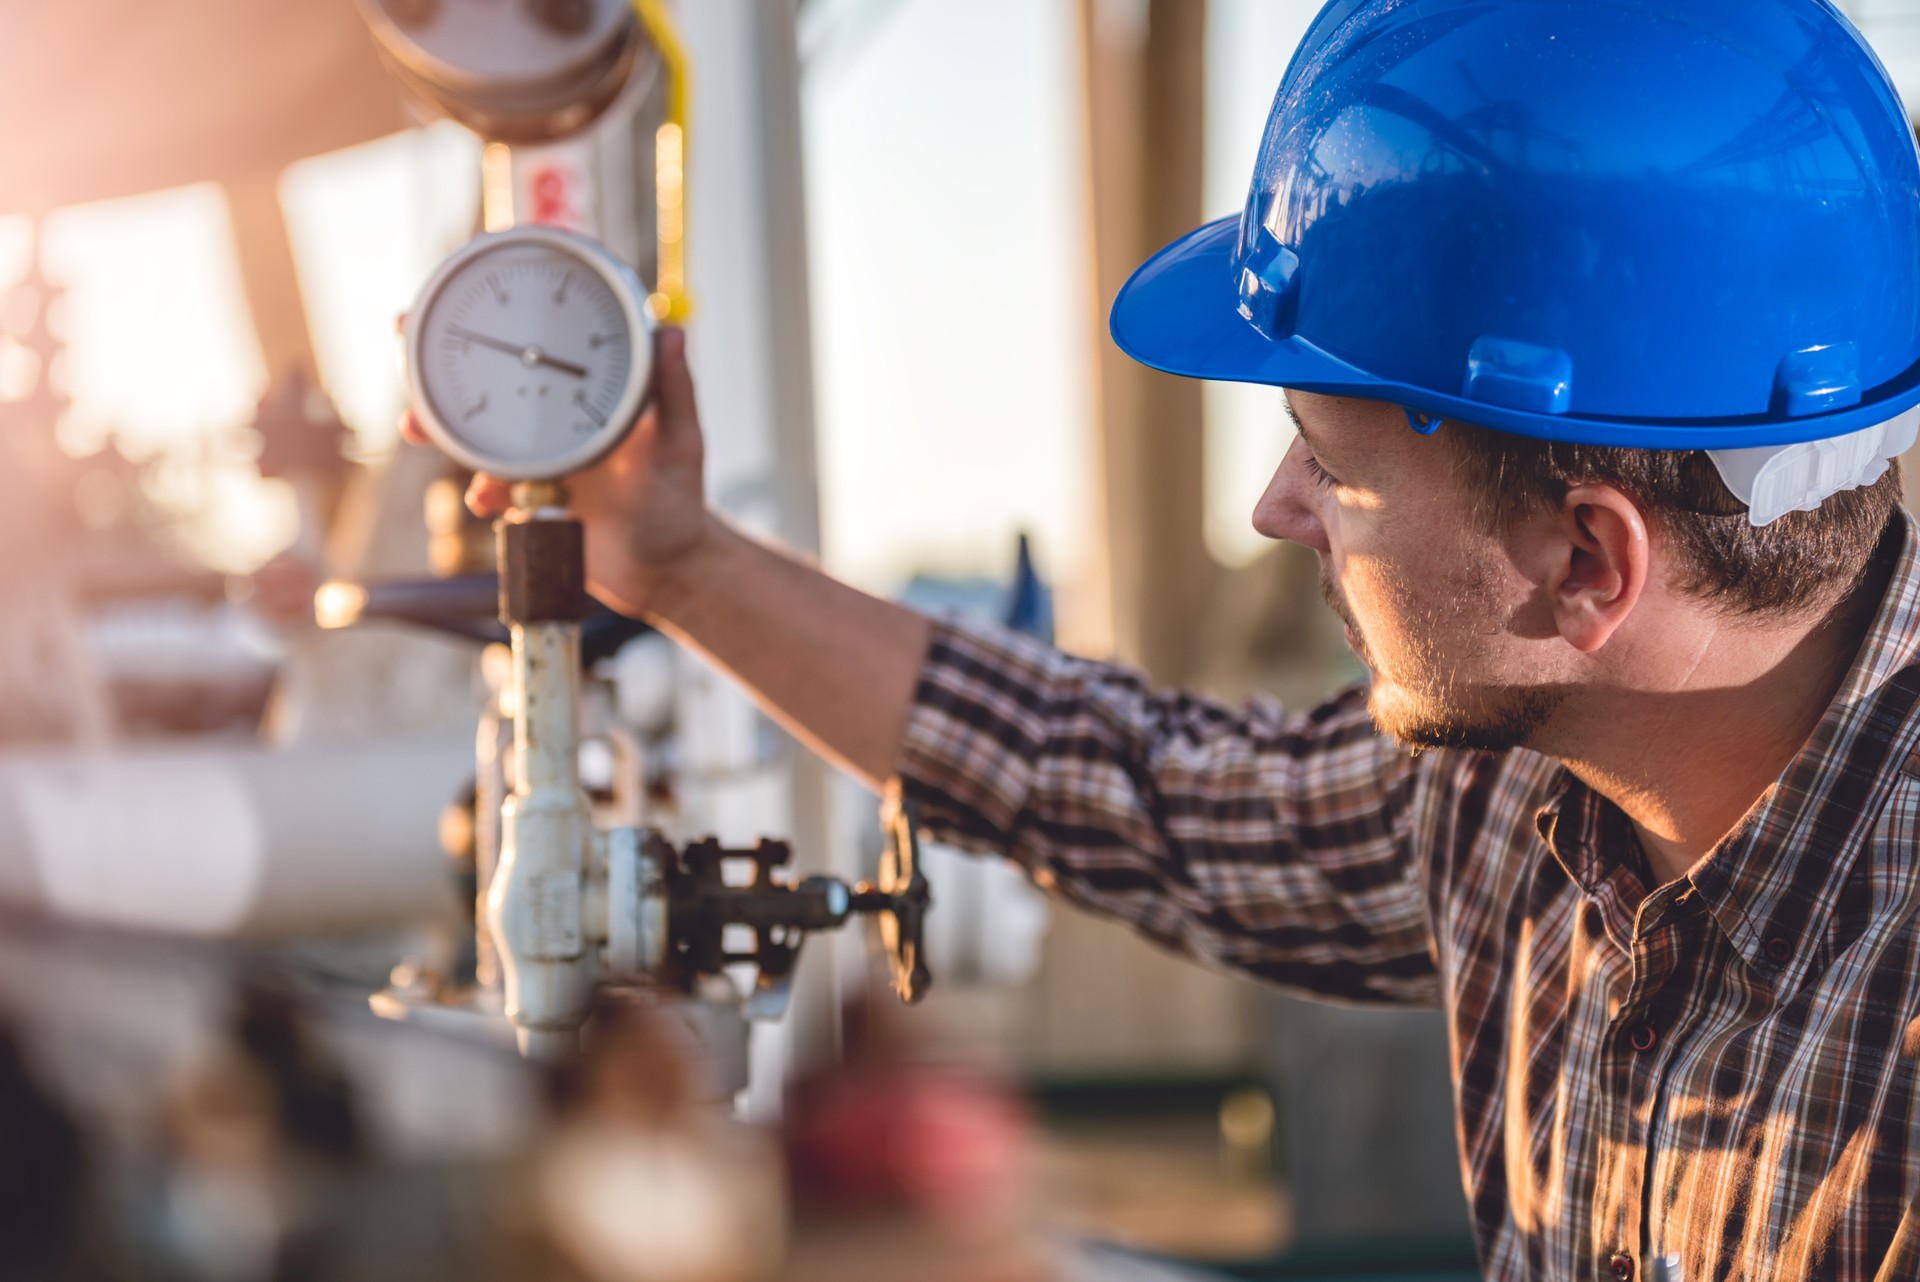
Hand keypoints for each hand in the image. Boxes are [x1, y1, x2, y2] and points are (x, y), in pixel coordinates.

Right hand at [400, 327, 715, 618]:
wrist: (662, 570)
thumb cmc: (678, 502)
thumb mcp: (680, 444)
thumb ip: (676, 393)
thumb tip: (672, 332)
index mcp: (593, 386)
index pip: (547, 330)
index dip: (510, 298)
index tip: (478, 272)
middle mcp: (556, 413)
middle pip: (491, 371)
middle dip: (441, 354)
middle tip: (403, 336)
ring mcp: (538, 452)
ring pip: (476, 427)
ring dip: (437, 424)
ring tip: (414, 425)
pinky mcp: (525, 493)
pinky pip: (488, 484)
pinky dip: (480, 489)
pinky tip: (484, 497)